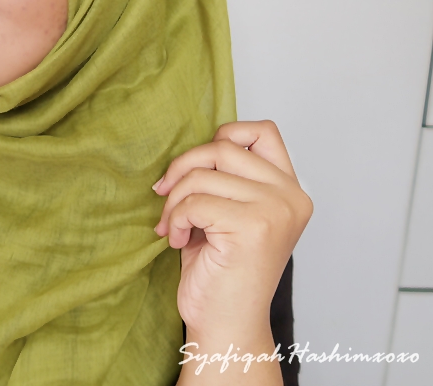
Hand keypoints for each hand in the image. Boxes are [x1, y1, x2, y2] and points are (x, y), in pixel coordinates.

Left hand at [153, 121, 311, 382]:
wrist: (225, 324)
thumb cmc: (221, 272)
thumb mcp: (228, 213)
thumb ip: (225, 178)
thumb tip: (190, 152)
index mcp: (290, 190)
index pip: (261, 132)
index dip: (223, 136)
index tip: (197, 168)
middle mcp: (290, 196)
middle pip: (222, 147)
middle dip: (183, 169)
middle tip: (166, 197)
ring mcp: (275, 210)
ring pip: (203, 175)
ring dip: (174, 201)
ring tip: (173, 227)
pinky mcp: (252, 227)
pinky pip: (194, 202)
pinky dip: (175, 220)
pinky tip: (178, 241)